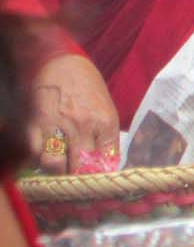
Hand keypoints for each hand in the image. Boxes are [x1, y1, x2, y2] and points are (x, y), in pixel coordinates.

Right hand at [30, 53, 119, 174]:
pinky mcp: (34, 124)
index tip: (97, 185)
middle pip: (80, 169)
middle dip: (79, 181)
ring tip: (60, 168)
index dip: (101, 178)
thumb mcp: (106, 108)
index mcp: (105, 121)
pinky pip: (35, 155)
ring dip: (56, 173)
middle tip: (77, 183)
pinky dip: (38, 162)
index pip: (106, 162)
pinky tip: (43, 158)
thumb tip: (106, 165)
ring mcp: (57, 126)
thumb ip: (106, 138)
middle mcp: (83, 125)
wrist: (60, 60)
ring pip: (54, 167)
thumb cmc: (86, 85)